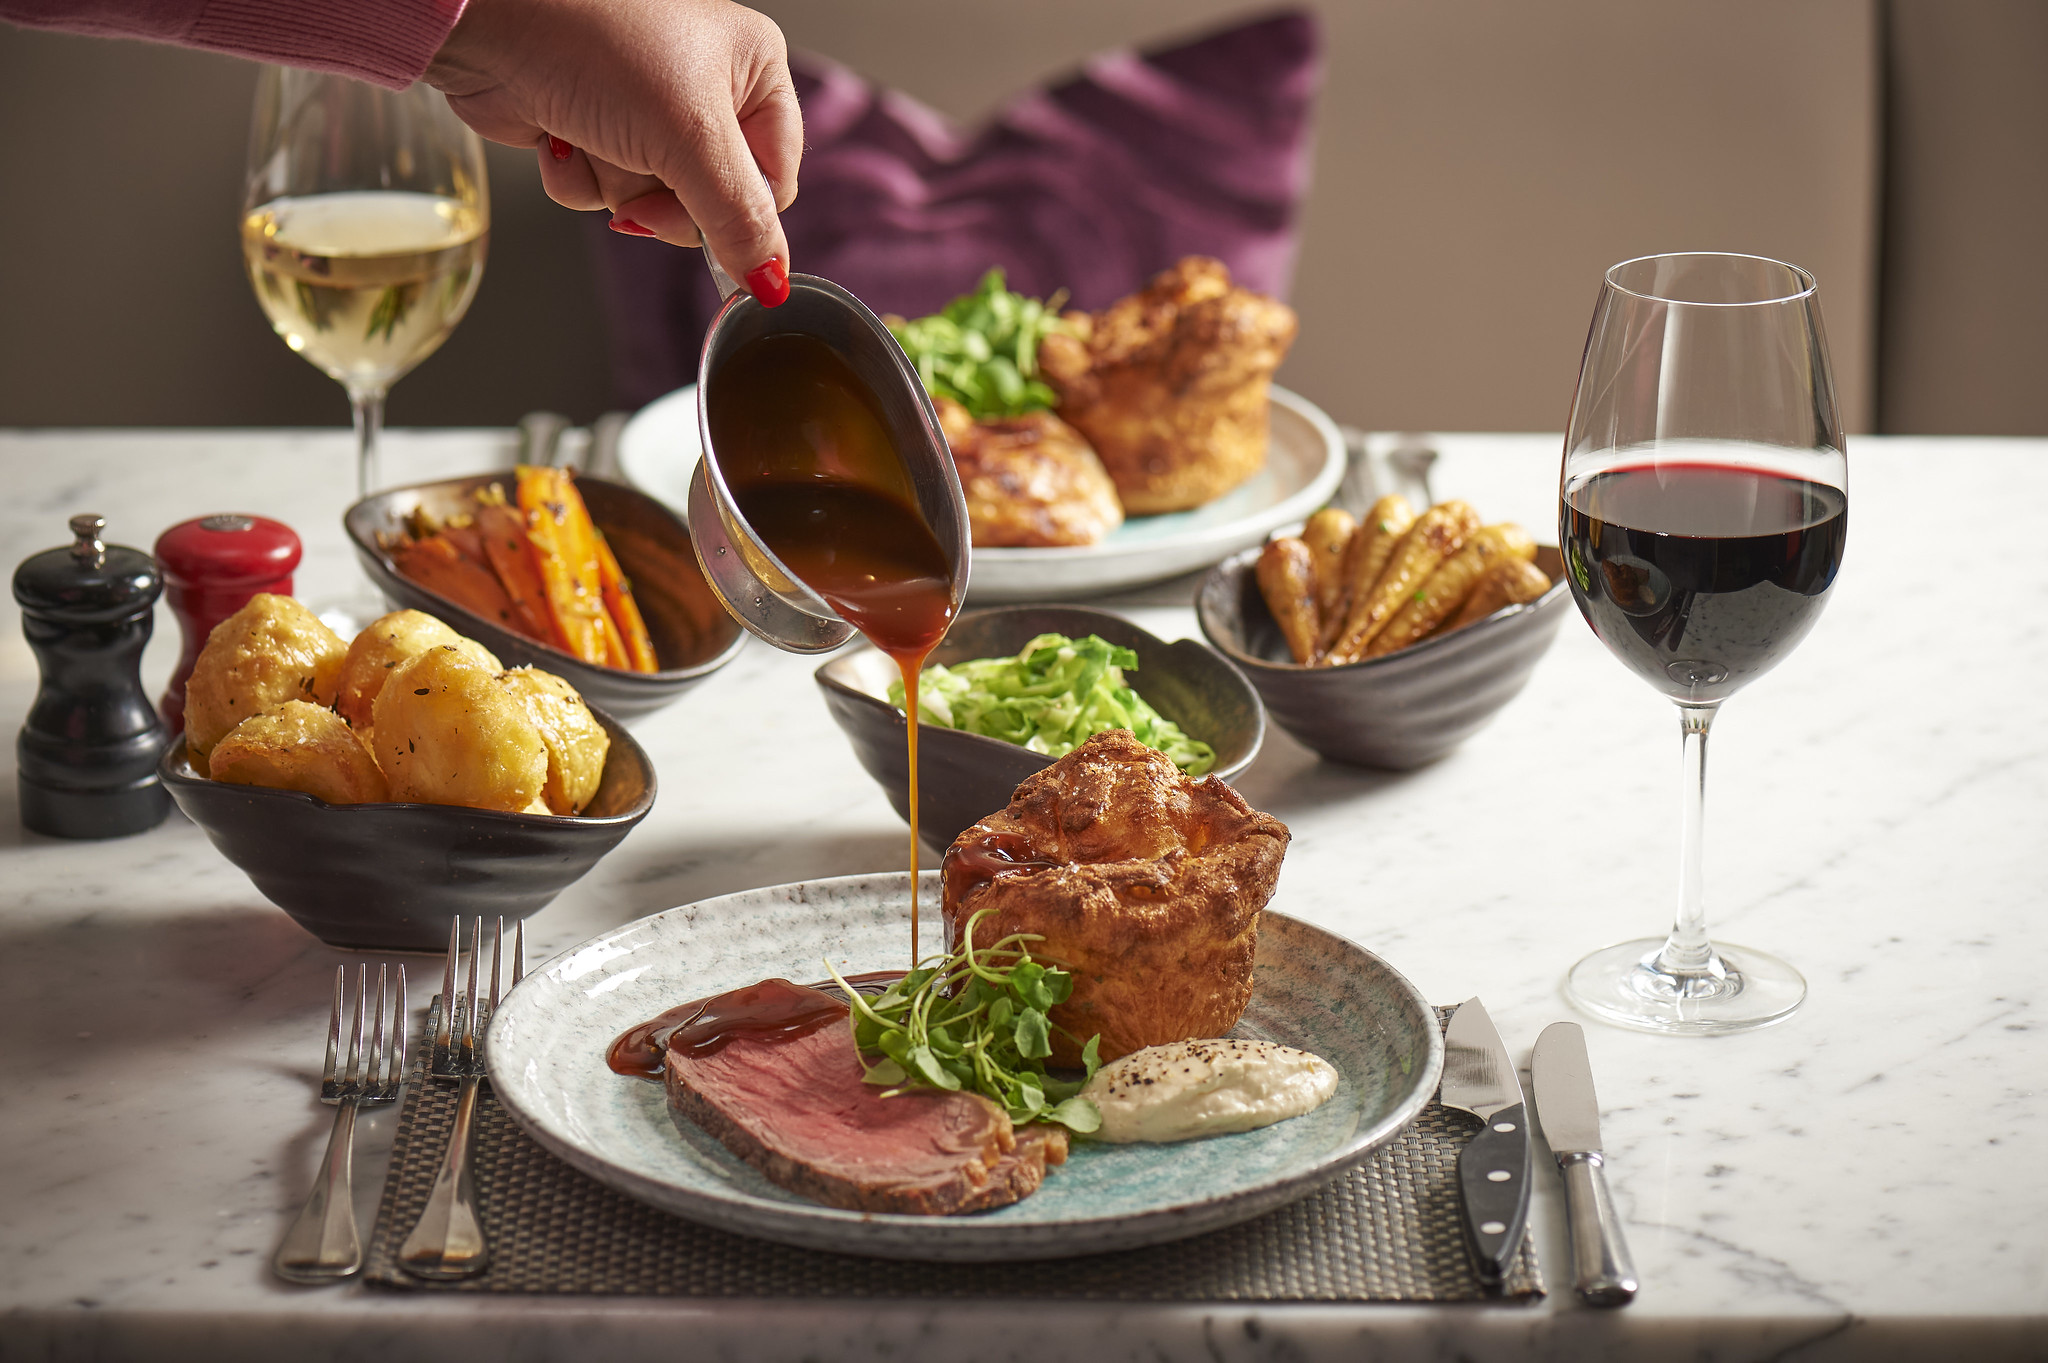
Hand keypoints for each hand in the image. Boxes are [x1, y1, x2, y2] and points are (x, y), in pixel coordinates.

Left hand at [426, 0, 799, 303]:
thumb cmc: (595, 41)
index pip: (773, 179)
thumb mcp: (690, 137)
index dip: (737, 211)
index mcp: (754, 70)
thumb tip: (772, 283)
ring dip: (613, 183)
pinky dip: (577, 176)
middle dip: (664, 197)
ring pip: (652, 201)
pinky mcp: (595, 129)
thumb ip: (739, 218)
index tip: (700, 213)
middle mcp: (706, 88)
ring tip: (593, 132)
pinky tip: (560, 134)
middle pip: (713, 201)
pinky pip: (603, 191)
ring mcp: (647, 111)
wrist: (491, 21)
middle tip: (640, 167)